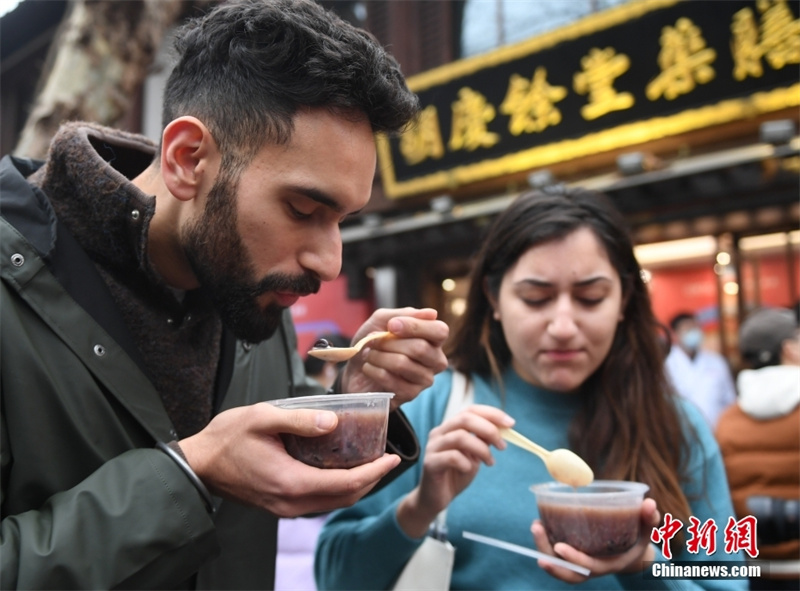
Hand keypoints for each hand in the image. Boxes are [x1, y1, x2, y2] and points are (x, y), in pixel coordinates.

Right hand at [179, 403, 400, 516]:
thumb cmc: (227, 438)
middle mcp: (291, 502)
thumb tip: (333, 422)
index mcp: (291, 482)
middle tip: (387, 460)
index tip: (391, 458)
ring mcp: (285, 507)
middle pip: (344, 498)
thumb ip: (300, 419)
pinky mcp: (279, 505)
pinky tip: (342, 471)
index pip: (346, 484)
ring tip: (371, 464)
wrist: (198, 464)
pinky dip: (337, 489)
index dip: (373, 472)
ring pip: (332, 503)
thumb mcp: (263, 417)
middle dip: (371, 480)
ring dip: (356, 487)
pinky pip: (318, 502)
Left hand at [340, 308, 448, 409]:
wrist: (354, 368)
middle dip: (390, 342)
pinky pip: (393, 381)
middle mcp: (435, 360)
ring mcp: (424, 379)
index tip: (392, 325)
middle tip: (373, 341)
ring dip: (379, 356)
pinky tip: (369, 368)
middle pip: (420, 348)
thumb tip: (432, 313)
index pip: (440, 331)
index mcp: (433, 339)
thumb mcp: (382, 320)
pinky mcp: (410, 395)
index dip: (416, 326)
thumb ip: (404, 314)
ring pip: (403, 364)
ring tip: (369, 354)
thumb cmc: (372, 342)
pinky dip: (374, 371)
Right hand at [396, 405, 513, 537]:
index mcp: (450, 427)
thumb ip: (483, 440)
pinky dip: (466, 463)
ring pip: (460, 436)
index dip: (492, 414)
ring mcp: (433, 447)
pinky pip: (452, 457)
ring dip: (481, 449)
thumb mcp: (475, 455)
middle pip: (465, 418)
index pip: (470, 410)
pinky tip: (469, 470)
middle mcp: (439, 432)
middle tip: (502, 446)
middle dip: (489, 430)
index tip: (511, 424)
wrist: (436, 498)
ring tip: (490, 462)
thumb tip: (502, 429)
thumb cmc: (456, 474)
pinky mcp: (430, 463)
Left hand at [530, 498, 659, 582]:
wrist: (631, 552)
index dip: (574, 560)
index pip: (589, 569)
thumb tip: (649, 504)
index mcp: (610, 564)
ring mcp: (582, 565)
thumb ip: (649, 519)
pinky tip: (539, 525)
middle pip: (568, 573)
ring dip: (543, 548)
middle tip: (537, 530)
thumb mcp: (646, 531)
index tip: (559, 547)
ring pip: (559, 566)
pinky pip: (557, 557)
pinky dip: (545, 544)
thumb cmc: (638, 538)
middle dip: (550, 557)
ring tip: (536, 526)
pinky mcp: (574, 558)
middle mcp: (593, 569)